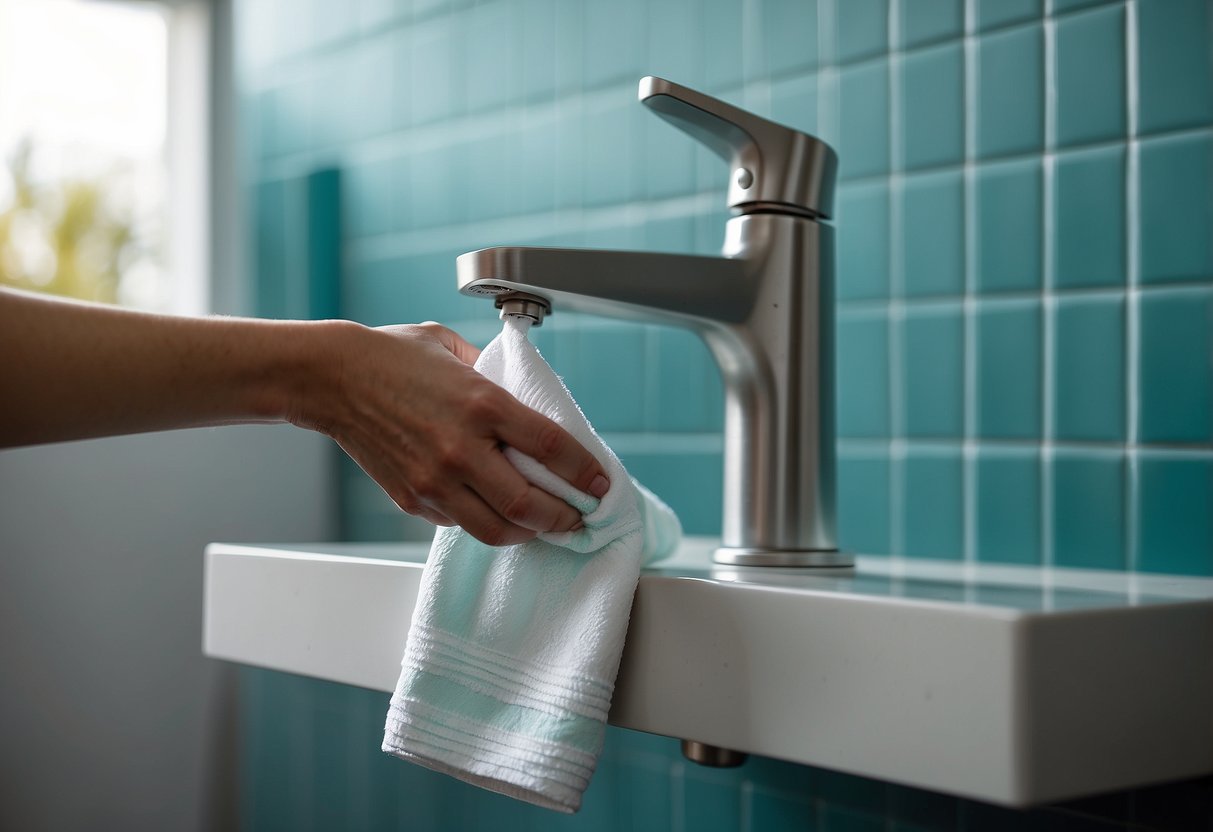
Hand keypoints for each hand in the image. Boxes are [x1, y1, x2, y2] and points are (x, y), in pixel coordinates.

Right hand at [293, 321, 609, 545]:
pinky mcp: (412, 497)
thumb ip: (494, 371)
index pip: (551, 447)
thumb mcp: (454, 350)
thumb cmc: (393, 357)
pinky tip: (493, 512)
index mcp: (482, 403)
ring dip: (526, 533)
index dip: (585, 471)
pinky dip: (483, 522)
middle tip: (578, 519)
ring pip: (495, 529)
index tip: (601, 484)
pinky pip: (459, 523)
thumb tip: (524, 390)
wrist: (332, 378)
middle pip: (529, 505)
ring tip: (541, 526)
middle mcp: (462, 447)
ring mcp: (434, 478)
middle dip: (564, 518)